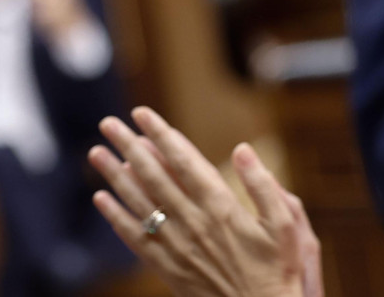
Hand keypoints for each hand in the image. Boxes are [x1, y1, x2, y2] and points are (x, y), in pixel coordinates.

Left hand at [87, 107, 322, 296]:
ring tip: (96, 152)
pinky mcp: (167, 267)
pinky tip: (100, 199)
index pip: (183, 161)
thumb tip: (243, 149)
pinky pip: (136, 237)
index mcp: (222, 207)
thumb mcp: (286, 226)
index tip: (142, 113)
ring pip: (138, 203)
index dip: (161, 134)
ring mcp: (177, 245)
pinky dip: (115, 217)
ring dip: (114, 176)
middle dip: (129, 146)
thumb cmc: (279, 270)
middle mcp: (193, 222)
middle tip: (108, 123)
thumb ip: (264, 186)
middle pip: (153, 176)